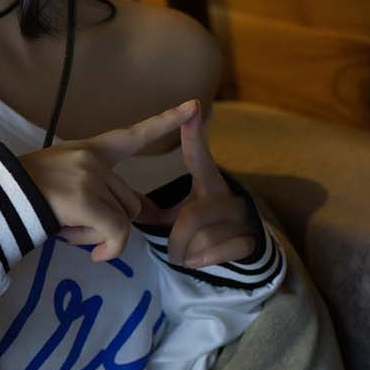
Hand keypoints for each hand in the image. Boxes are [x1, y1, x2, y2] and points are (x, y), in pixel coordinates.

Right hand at [18, 100, 198, 262]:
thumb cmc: (22, 197)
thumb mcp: (61, 182)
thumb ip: (92, 191)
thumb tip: (124, 221)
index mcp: (89, 150)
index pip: (133, 135)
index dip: (165, 121)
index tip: (195, 105)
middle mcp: (93, 159)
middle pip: (131, 201)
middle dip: (111, 222)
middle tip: (77, 227)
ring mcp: (91, 178)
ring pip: (124, 219)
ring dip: (102, 235)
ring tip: (69, 231)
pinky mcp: (86, 201)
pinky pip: (117, 234)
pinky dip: (111, 249)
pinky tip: (96, 255)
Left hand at [136, 100, 256, 266]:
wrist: (239, 245)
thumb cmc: (202, 226)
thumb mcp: (179, 213)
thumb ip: (153, 208)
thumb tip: (121, 207)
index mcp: (208, 182)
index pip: (199, 156)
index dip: (194, 135)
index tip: (193, 107)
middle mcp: (227, 195)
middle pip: (191, 218)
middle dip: (175, 240)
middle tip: (170, 251)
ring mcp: (240, 217)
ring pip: (204, 239)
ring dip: (187, 253)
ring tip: (184, 256)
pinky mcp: (249, 239)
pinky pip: (222, 252)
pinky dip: (204, 261)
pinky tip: (196, 261)